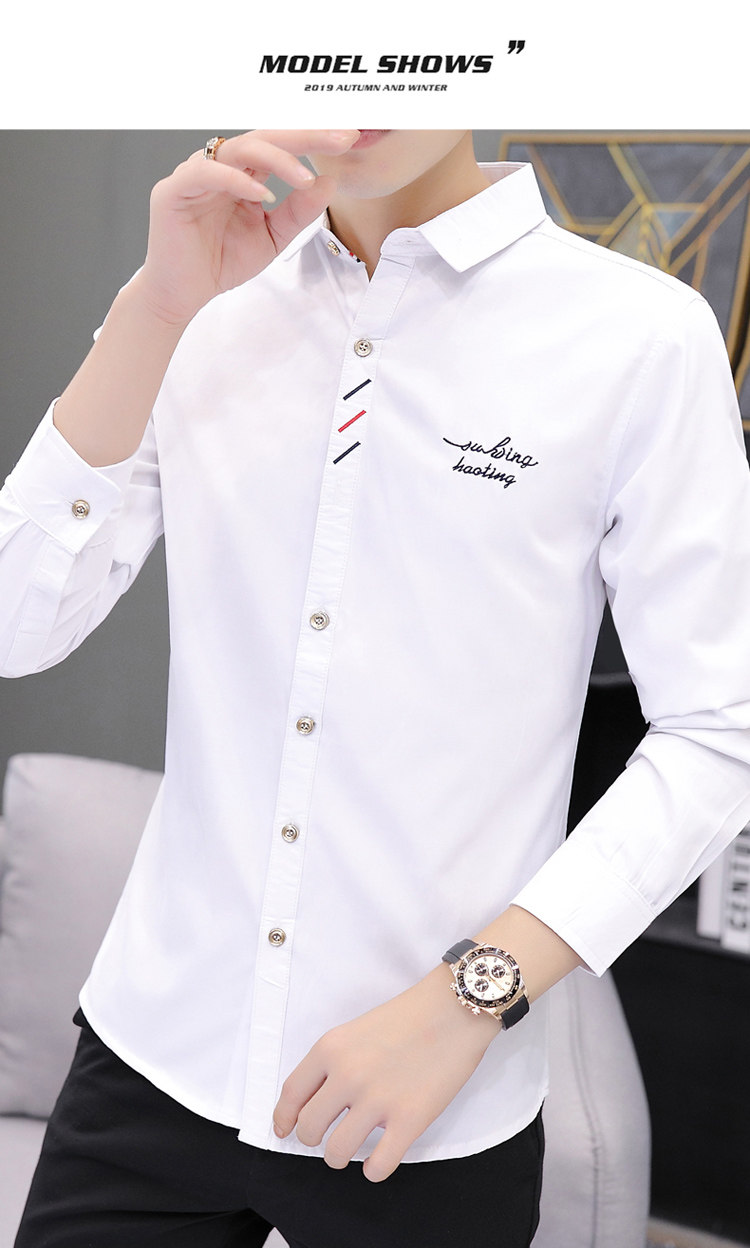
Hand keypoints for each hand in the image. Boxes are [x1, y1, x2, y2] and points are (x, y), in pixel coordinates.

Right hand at [135, 129, 359, 327]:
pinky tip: (262, 194)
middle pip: (264, 137)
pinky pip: (207, 173)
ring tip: (305, 177)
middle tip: (341, 138)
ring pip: (239, 148)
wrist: (182, 295)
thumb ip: (297, 212)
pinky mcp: (174, 191)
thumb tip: (328, 182)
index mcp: (242, 173)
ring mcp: (196, 174)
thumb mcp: (272, 237)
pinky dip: (237, 180)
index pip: (280, 147)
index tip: (349, 140)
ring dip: (277, 159)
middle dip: (305, 136)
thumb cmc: (220, 262)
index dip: (314, 141)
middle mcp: (220, 166)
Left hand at [272, 965, 498, 1181]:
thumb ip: (334, 1062)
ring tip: (353, 1148)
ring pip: (336, 1154)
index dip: (284, 1119)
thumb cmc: (408, 1016)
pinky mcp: (410, 1120)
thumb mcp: (356, 1030)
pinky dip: (374, 1170)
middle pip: (309, 1129)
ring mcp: (378, 1099)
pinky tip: (380, 1159)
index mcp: (331, 1048)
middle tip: (328, 1136)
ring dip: (340, 1157)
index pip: (291, 1095)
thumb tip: (317, 1103)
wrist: (455, 1008)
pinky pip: (378, 1167)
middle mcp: (348, 1075)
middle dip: (313, 1139)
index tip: (285, 1130)